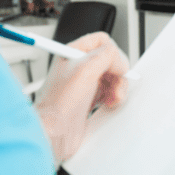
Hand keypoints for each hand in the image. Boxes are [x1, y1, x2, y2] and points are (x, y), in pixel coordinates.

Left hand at [34, 32, 128, 163]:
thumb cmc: (60, 103)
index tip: (115, 68)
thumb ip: (107, 56)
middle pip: (111, 61)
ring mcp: (84, 84)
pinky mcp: (89, 99)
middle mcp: (79, 67)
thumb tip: (121, 61)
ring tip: (113, 98)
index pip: (102, 41)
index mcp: (73, 53)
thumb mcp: (86, 69)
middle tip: (116, 85)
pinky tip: (109, 104)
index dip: (113, 54)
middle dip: (118, 74)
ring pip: (112, 77)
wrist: (54, 132)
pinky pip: (110, 92)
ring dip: (118, 87)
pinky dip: (114, 97)